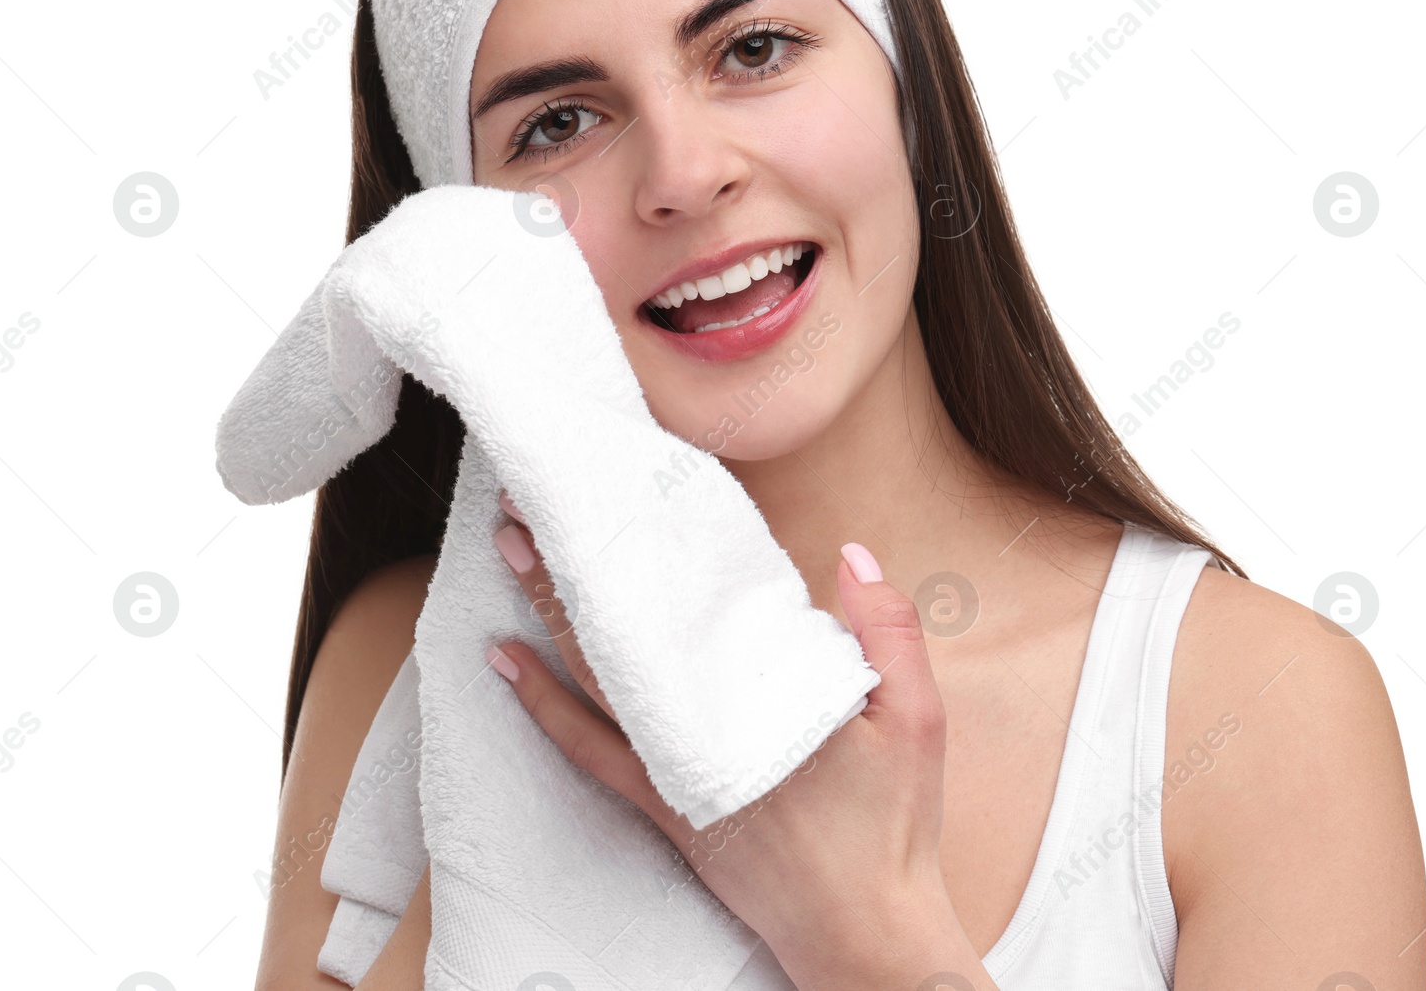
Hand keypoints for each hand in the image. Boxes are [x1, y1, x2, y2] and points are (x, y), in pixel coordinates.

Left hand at [487, 490, 997, 990]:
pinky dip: (541, 703)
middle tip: (528, 499)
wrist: (862, 935)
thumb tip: (852, 553)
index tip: (602, 490)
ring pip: (590, 675)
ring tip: (511, 549)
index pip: (682, 600)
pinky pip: (585, 748)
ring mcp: (669, 771)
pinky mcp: (659, 807)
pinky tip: (507, 662)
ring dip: (547, 609)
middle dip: (570, 558)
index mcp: (759, 694)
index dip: (635, 542)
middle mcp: (697, 728)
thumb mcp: (919, 721)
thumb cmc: (891, 828)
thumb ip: (890, 632)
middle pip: (619, 626)